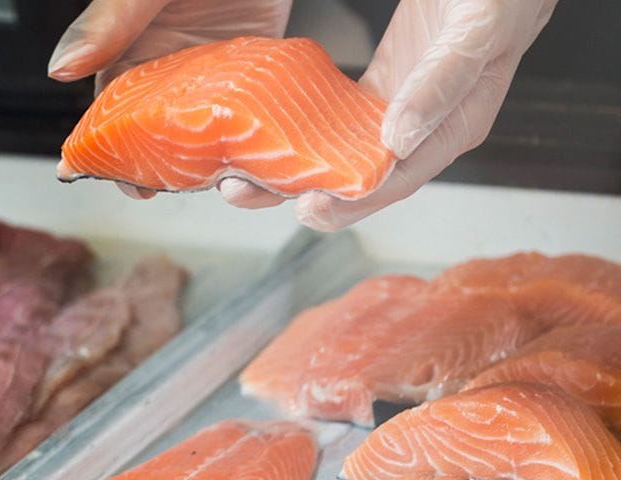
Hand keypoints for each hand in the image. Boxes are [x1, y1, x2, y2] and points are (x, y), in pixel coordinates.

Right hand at [47, 0, 292, 199]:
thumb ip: (109, 20)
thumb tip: (62, 68)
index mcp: (127, 46)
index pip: (107, 109)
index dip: (102, 146)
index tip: (101, 177)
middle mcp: (165, 64)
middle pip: (152, 130)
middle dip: (152, 165)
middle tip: (159, 191)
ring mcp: (209, 70)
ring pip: (200, 128)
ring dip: (205, 157)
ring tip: (210, 177)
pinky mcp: (252, 67)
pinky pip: (246, 111)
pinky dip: (248, 135)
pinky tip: (254, 154)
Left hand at [233, 0, 557, 230]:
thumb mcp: (478, 35)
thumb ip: (442, 83)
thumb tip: (399, 140)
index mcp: (454, 129)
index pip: (397, 181)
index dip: (352, 202)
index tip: (309, 208)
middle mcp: (421, 133)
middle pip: (355, 179)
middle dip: (299, 192)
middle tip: (244, 193)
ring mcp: (393, 114)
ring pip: (335, 154)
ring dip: (289, 168)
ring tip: (237, 174)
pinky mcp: (373, 92)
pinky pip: (329, 122)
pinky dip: (297, 132)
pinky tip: (261, 133)